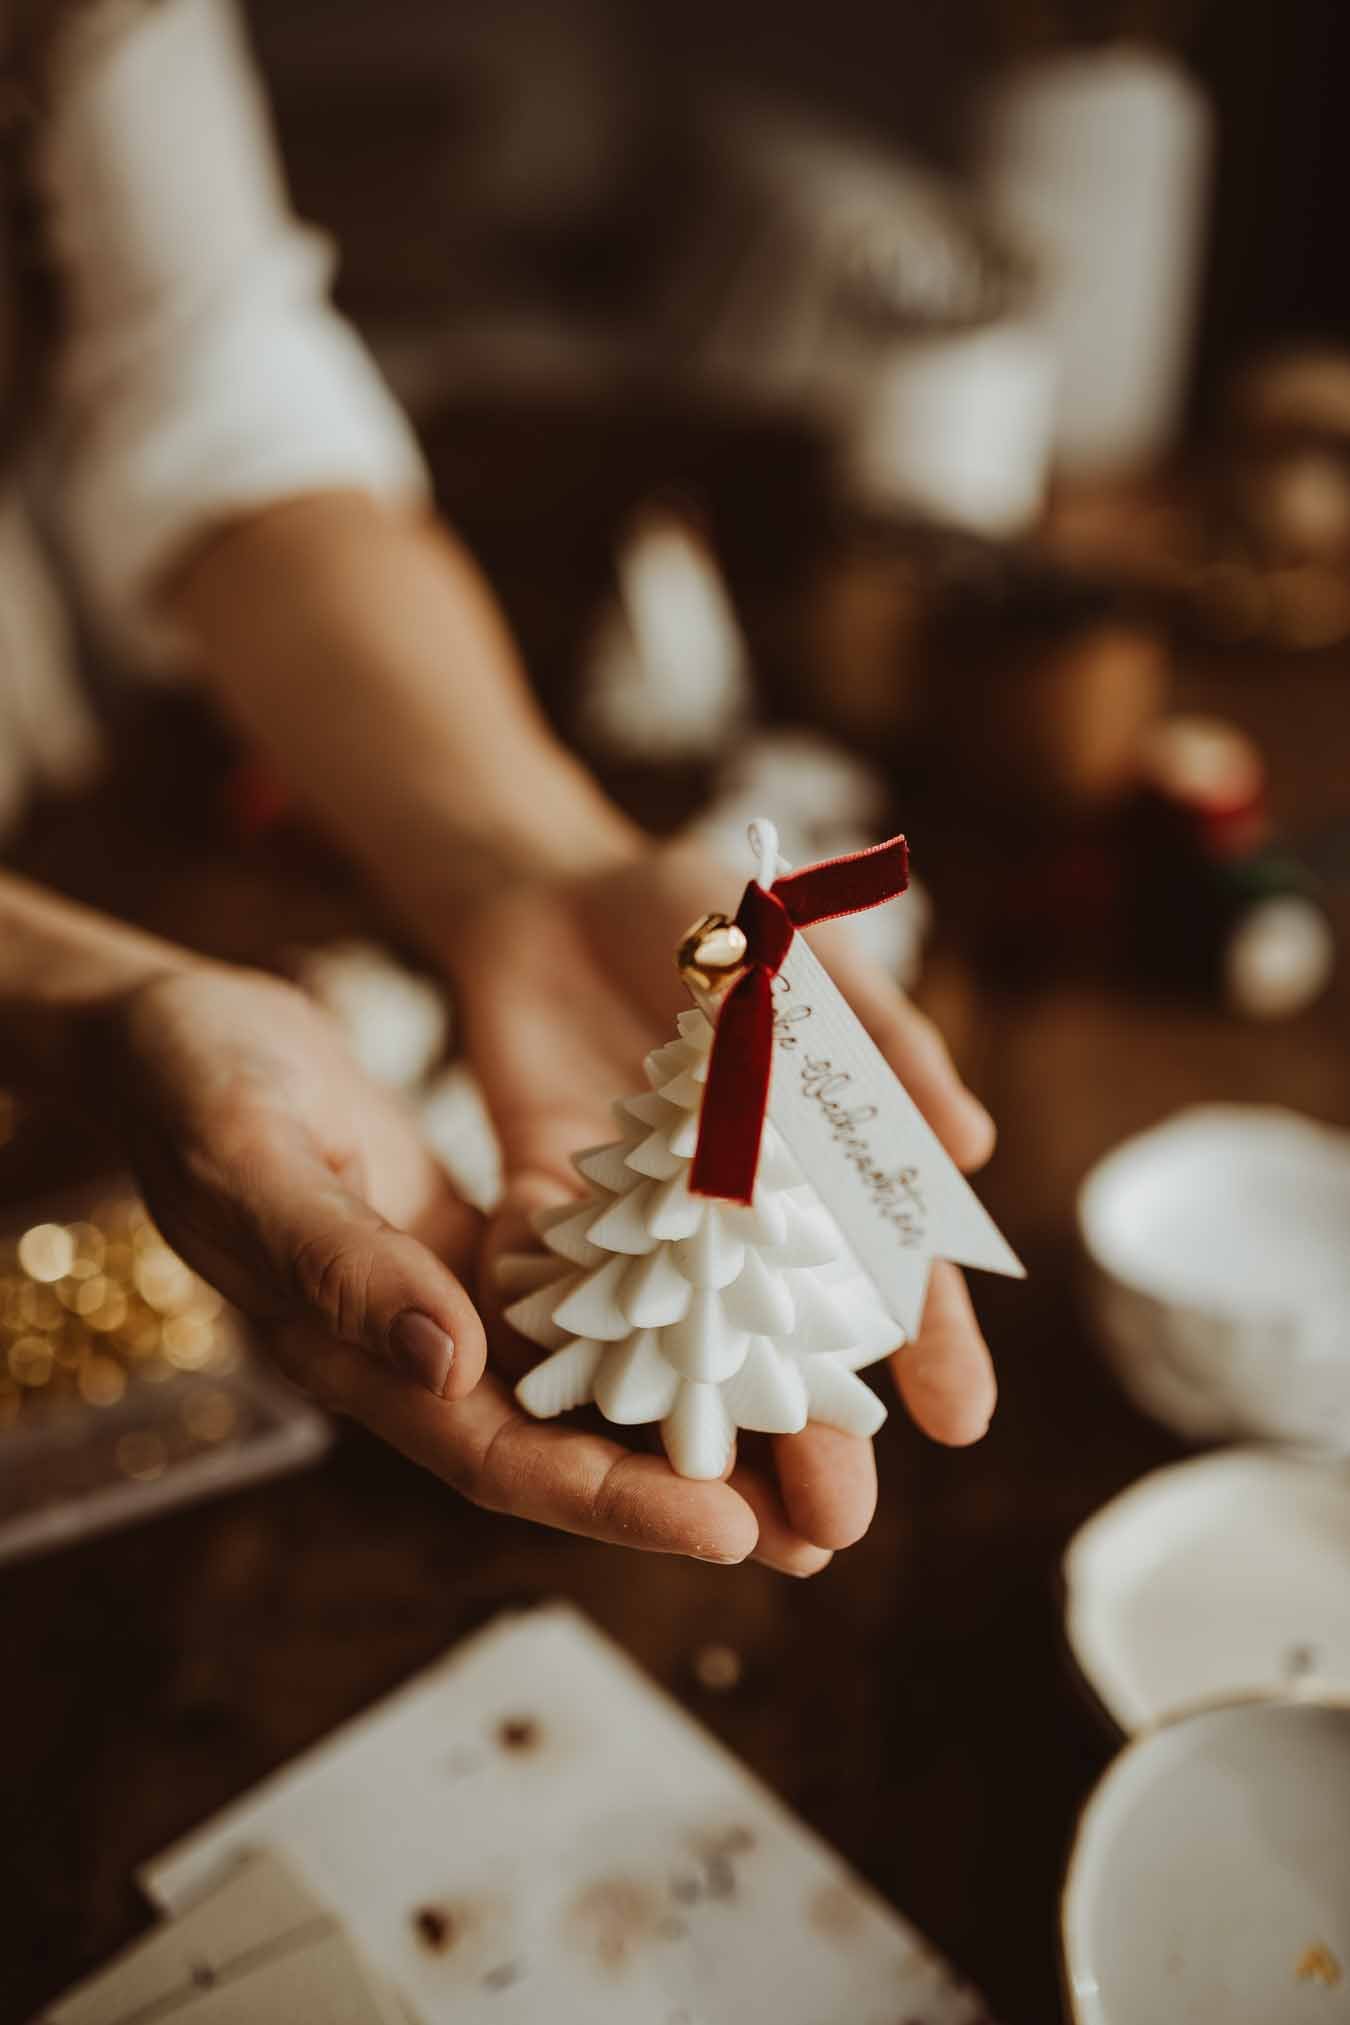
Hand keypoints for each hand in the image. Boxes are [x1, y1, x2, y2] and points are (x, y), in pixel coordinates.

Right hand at [89, 964, 756, 1564]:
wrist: (175, 1032)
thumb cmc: (194, 1086)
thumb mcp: (256, 1158)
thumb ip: (341, 1261)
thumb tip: (448, 1360)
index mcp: (352, 1355)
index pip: (496, 1456)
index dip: (608, 1498)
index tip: (724, 1527)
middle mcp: (413, 1350)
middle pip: (563, 1444)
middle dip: (680, 1491)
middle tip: (814, 1532)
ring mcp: (447, 1301)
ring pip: (585, 1381)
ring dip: (687, 1419)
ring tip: (808, 1448)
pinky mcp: (474, 1244)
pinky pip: (580, 1295)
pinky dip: (657, 1315)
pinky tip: (743, 1318)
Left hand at [446, 838, 998, 1576]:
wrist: (550, 889)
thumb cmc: (701, 914)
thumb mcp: (801, 960)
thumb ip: (878, 1041)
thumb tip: (970, 1143)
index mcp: (821, 1167)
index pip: (892, 1268)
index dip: (930, 1342)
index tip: (960, 1422)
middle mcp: (740, 1222)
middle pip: (789, 1344)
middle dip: (818, 1434)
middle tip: (837, 1526)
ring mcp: (645, 1234)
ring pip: (689, 1355)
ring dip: (713, 1440)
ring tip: (733, 1529)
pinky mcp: (551, 1224)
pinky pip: (565, 1302)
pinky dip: (580, 1360)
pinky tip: (594, 1435)